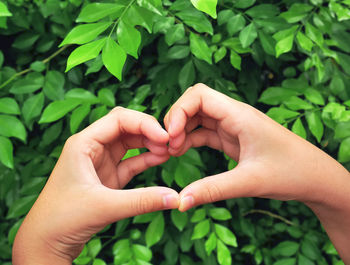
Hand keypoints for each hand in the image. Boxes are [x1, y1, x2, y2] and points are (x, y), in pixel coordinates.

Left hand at [13, 107, 178, 264]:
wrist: (46, 241)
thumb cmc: (62, 219)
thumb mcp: (103, 207)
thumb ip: (141, 201)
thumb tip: (174, 198)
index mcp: (83, 143)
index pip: (119, 119)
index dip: (144, 124)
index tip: (164, 137)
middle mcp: (92, 148)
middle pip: (127, 127)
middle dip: (149, 132)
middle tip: (170, 143)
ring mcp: (101, 162)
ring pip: (131, 144)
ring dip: (150, 144)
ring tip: (169, 151)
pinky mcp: (108, 177)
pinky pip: (132, 162)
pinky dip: (147, 159)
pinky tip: (161, 159)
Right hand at [164, 84, 349, 260]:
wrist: (315, 178)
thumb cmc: (291, 173)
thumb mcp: (249, 182)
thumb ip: (212, 190)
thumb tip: (180, 202)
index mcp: (240, 115)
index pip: (199, 95)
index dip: (179, 111)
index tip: (170, 136)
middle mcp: (235, 115)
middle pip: (195, 103)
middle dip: (176, 120)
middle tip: (168, 146)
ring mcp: (233, 126)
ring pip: (198, 118)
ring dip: (181, 131)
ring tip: (170, 152)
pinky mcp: (233, 138)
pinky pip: (205, 133)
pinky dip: (190, 140)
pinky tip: (181, 153)